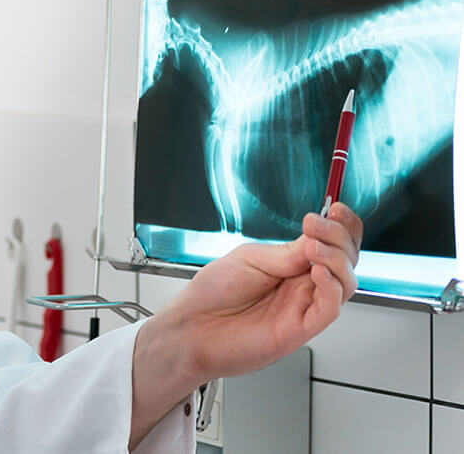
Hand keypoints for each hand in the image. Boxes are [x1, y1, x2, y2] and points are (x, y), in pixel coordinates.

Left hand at [128, 203, 361, 446]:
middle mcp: (302, 285)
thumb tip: (318, 239)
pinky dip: (331, 287)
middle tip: (317, 224)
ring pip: (345, 282)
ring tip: (313, 247)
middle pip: (346, 259)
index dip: (341, 225)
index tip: (336, 208)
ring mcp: (304, 306)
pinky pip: (330, 308)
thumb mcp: (248, 259)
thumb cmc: (212, 293)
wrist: (191, 328)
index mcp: (291, 264)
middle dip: (340, 237)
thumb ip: (287, 252)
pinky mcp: (301, 329)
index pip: (331, 243)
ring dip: (336, 258)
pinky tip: (316, 271)